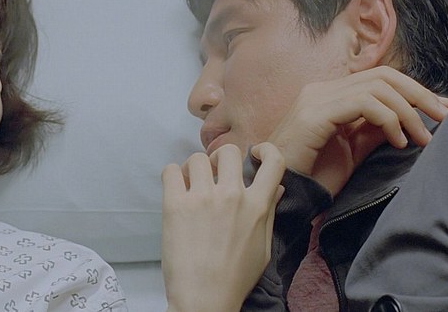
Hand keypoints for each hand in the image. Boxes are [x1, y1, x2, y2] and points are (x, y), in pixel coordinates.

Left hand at [162, 143, 284, 311]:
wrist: (204, 298)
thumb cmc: (234, 278)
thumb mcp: (263, 247)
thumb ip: (269, 213)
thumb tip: (276, 188)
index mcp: (257, 206)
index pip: (274, 161)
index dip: (265, 150)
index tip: (254, 153)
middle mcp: (231, 196)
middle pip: (228, 151)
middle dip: (220, 159)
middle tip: (213, 173)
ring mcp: (202, 198)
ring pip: (197, 158)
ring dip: (194, 168)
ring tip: (191, 184)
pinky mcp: (175, 204)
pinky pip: (170, 170)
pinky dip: (172, 175)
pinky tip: (176, 189)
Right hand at [268, 66, 447, 195]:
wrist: (282, 192)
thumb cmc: (311, 174)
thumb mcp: (352, 150)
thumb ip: (374, 129)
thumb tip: (409, 117)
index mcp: (328, 95)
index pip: (378, 78)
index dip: (413, 90)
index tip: (440, 109)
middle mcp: (321, 90)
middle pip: (383, 75)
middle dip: (419, 95)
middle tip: (442, 117)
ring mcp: (316, 98)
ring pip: (377, 87)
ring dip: (408, 112)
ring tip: (420, 139)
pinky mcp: (315, 114)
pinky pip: (364, 103)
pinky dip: (389, 120)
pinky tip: (397, 141)